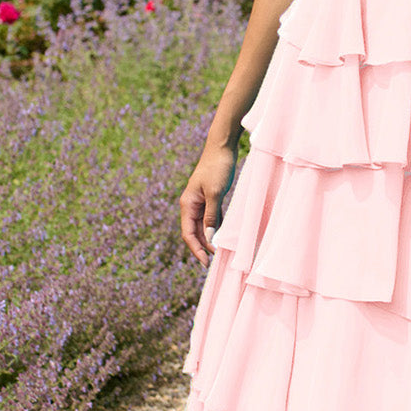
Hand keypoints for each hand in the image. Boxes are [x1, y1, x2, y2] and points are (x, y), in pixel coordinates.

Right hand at [180, 141, 237, 265]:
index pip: (188, 233)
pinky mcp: (210, 198)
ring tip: (218, 254)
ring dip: (209, 239)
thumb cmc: (217, 167)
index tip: (205, 262)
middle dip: (202, 247)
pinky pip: (211, 218)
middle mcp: (191, 205)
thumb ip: (211, 216)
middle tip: (213, 263)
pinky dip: (215, 228)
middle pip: (194, 232)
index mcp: (187, 204)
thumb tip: (209, 237)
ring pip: (203, 226)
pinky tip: (222, 238)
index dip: (195, 249)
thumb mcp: (215, 193)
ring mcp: (200, 202)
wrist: (222, 147)